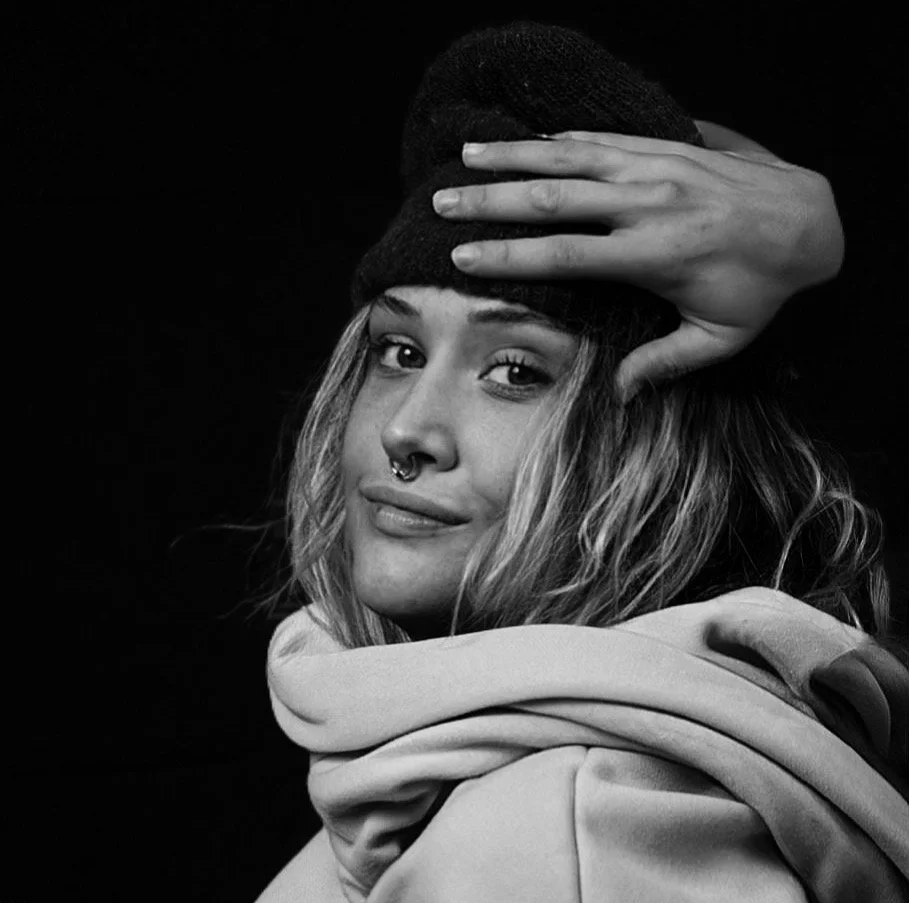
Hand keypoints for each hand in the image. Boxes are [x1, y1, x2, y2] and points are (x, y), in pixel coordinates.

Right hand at [432, 130, 843, 399]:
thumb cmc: (760, 288)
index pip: (566, 253)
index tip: (463, 255)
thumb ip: (665, 364)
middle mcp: (648, 204)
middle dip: (492, 201)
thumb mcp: (719, 338)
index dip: (510, 254)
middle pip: (554, 199)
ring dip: (514, 157)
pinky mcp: (665, 147)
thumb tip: (619, 397)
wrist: (808, 218)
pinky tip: (525, 142)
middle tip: (442, 202)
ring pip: (571, 156)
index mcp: (653, 255)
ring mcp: (655, 168)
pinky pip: (602, 138)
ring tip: (466, 156)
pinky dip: (559, 139)